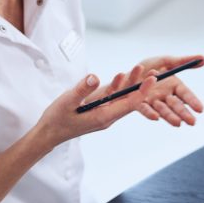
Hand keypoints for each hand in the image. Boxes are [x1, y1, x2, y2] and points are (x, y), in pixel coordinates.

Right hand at [37, 71, 158, 147]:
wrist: (49, 133)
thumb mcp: (66, 102)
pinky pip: (112, 99)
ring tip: (140, 69)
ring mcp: (103, 114)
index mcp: (102, 117)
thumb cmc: (57, 119)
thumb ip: (81, 90)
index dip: (141, 91)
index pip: (128, 104)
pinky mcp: (98, 110)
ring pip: (122, 99)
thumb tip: (95, 76)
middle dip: (141, 86)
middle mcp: (107, 117)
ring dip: (131, 84)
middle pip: (129, 101)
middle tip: (154, 72)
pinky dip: (119, 87)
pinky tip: (123, 76)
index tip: (152, 80)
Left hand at [106, 55, 203, 126]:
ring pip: (163, 110)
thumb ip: (183, 61)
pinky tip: (155, 117)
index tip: (201, 109)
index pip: (186, 94)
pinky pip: (145, 109)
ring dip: (170, 117)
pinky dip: (150, 113)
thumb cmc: (148, 66)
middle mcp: (165, 96)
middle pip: (176, 106)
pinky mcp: (139, 103)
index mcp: (173, 85)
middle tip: (193, 122)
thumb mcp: (166, 61)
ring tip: (178, 124)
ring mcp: (152, 101)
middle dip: (184, 114)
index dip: (193, 101)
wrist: (128, 73)